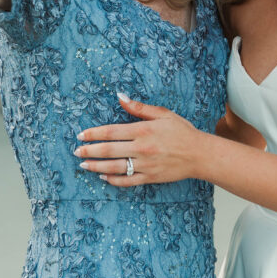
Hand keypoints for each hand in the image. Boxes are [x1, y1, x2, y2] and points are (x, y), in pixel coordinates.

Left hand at [74, 92, 201, 186]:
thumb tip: (120, 96)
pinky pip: (128, 181)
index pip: (111, 132)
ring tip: (84, 165)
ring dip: (96, 167)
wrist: (200, 154)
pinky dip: (114, 180)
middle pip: (109, 150)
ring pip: (115, 167)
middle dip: (90, 151)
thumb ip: (139, 107)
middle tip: (76, 152)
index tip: (81, 135)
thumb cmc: (182, 131)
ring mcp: (145, 165)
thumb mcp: (163, 114)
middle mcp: (142, 148)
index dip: (94, 134)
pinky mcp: (150, 178)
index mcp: (143, 130)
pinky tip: (104, 177)